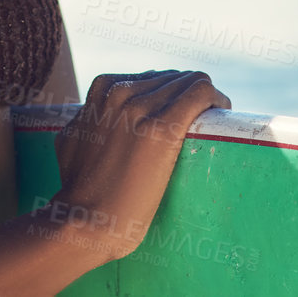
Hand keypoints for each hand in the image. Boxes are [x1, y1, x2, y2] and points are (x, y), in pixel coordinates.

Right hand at [39, 70, 229, 265]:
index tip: (182, 111)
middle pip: (174, 78)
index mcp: (104, 90)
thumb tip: (100, 115)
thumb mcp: (74, 137)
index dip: (171, 93)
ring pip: (192, 80)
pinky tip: (222, 111)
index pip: (152, 78)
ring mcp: (142, 109)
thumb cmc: (78, 187)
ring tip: (214, 117)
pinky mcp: (163, 129)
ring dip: (207, 97)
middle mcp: (123, 92)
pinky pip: (201, 93)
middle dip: (191, 94)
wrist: (84, 219)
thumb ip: (90, 118)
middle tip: (202, 118)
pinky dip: (216, 98)